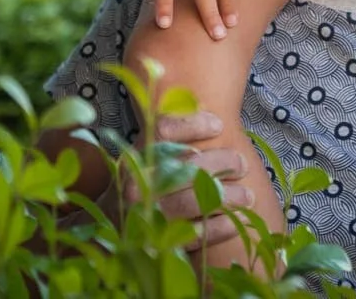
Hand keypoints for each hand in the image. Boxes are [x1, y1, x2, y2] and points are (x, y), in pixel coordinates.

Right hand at [117, 112, 257, 252]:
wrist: (109, 232)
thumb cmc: (138, 186)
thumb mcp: (145, 157)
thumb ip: (170, 136)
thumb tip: (208, 111)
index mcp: (135, 159)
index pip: (165, 131)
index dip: (195, 124)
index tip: (219, 124)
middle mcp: (137, 186)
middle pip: (188, 167)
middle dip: (223, 163)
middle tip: (241, 164)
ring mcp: (147, 217)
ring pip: (196, 201)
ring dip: (229, 197)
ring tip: (247, 195)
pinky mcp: (158, 244)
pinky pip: (197, 233)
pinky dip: (222, 226)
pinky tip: (237, 219)